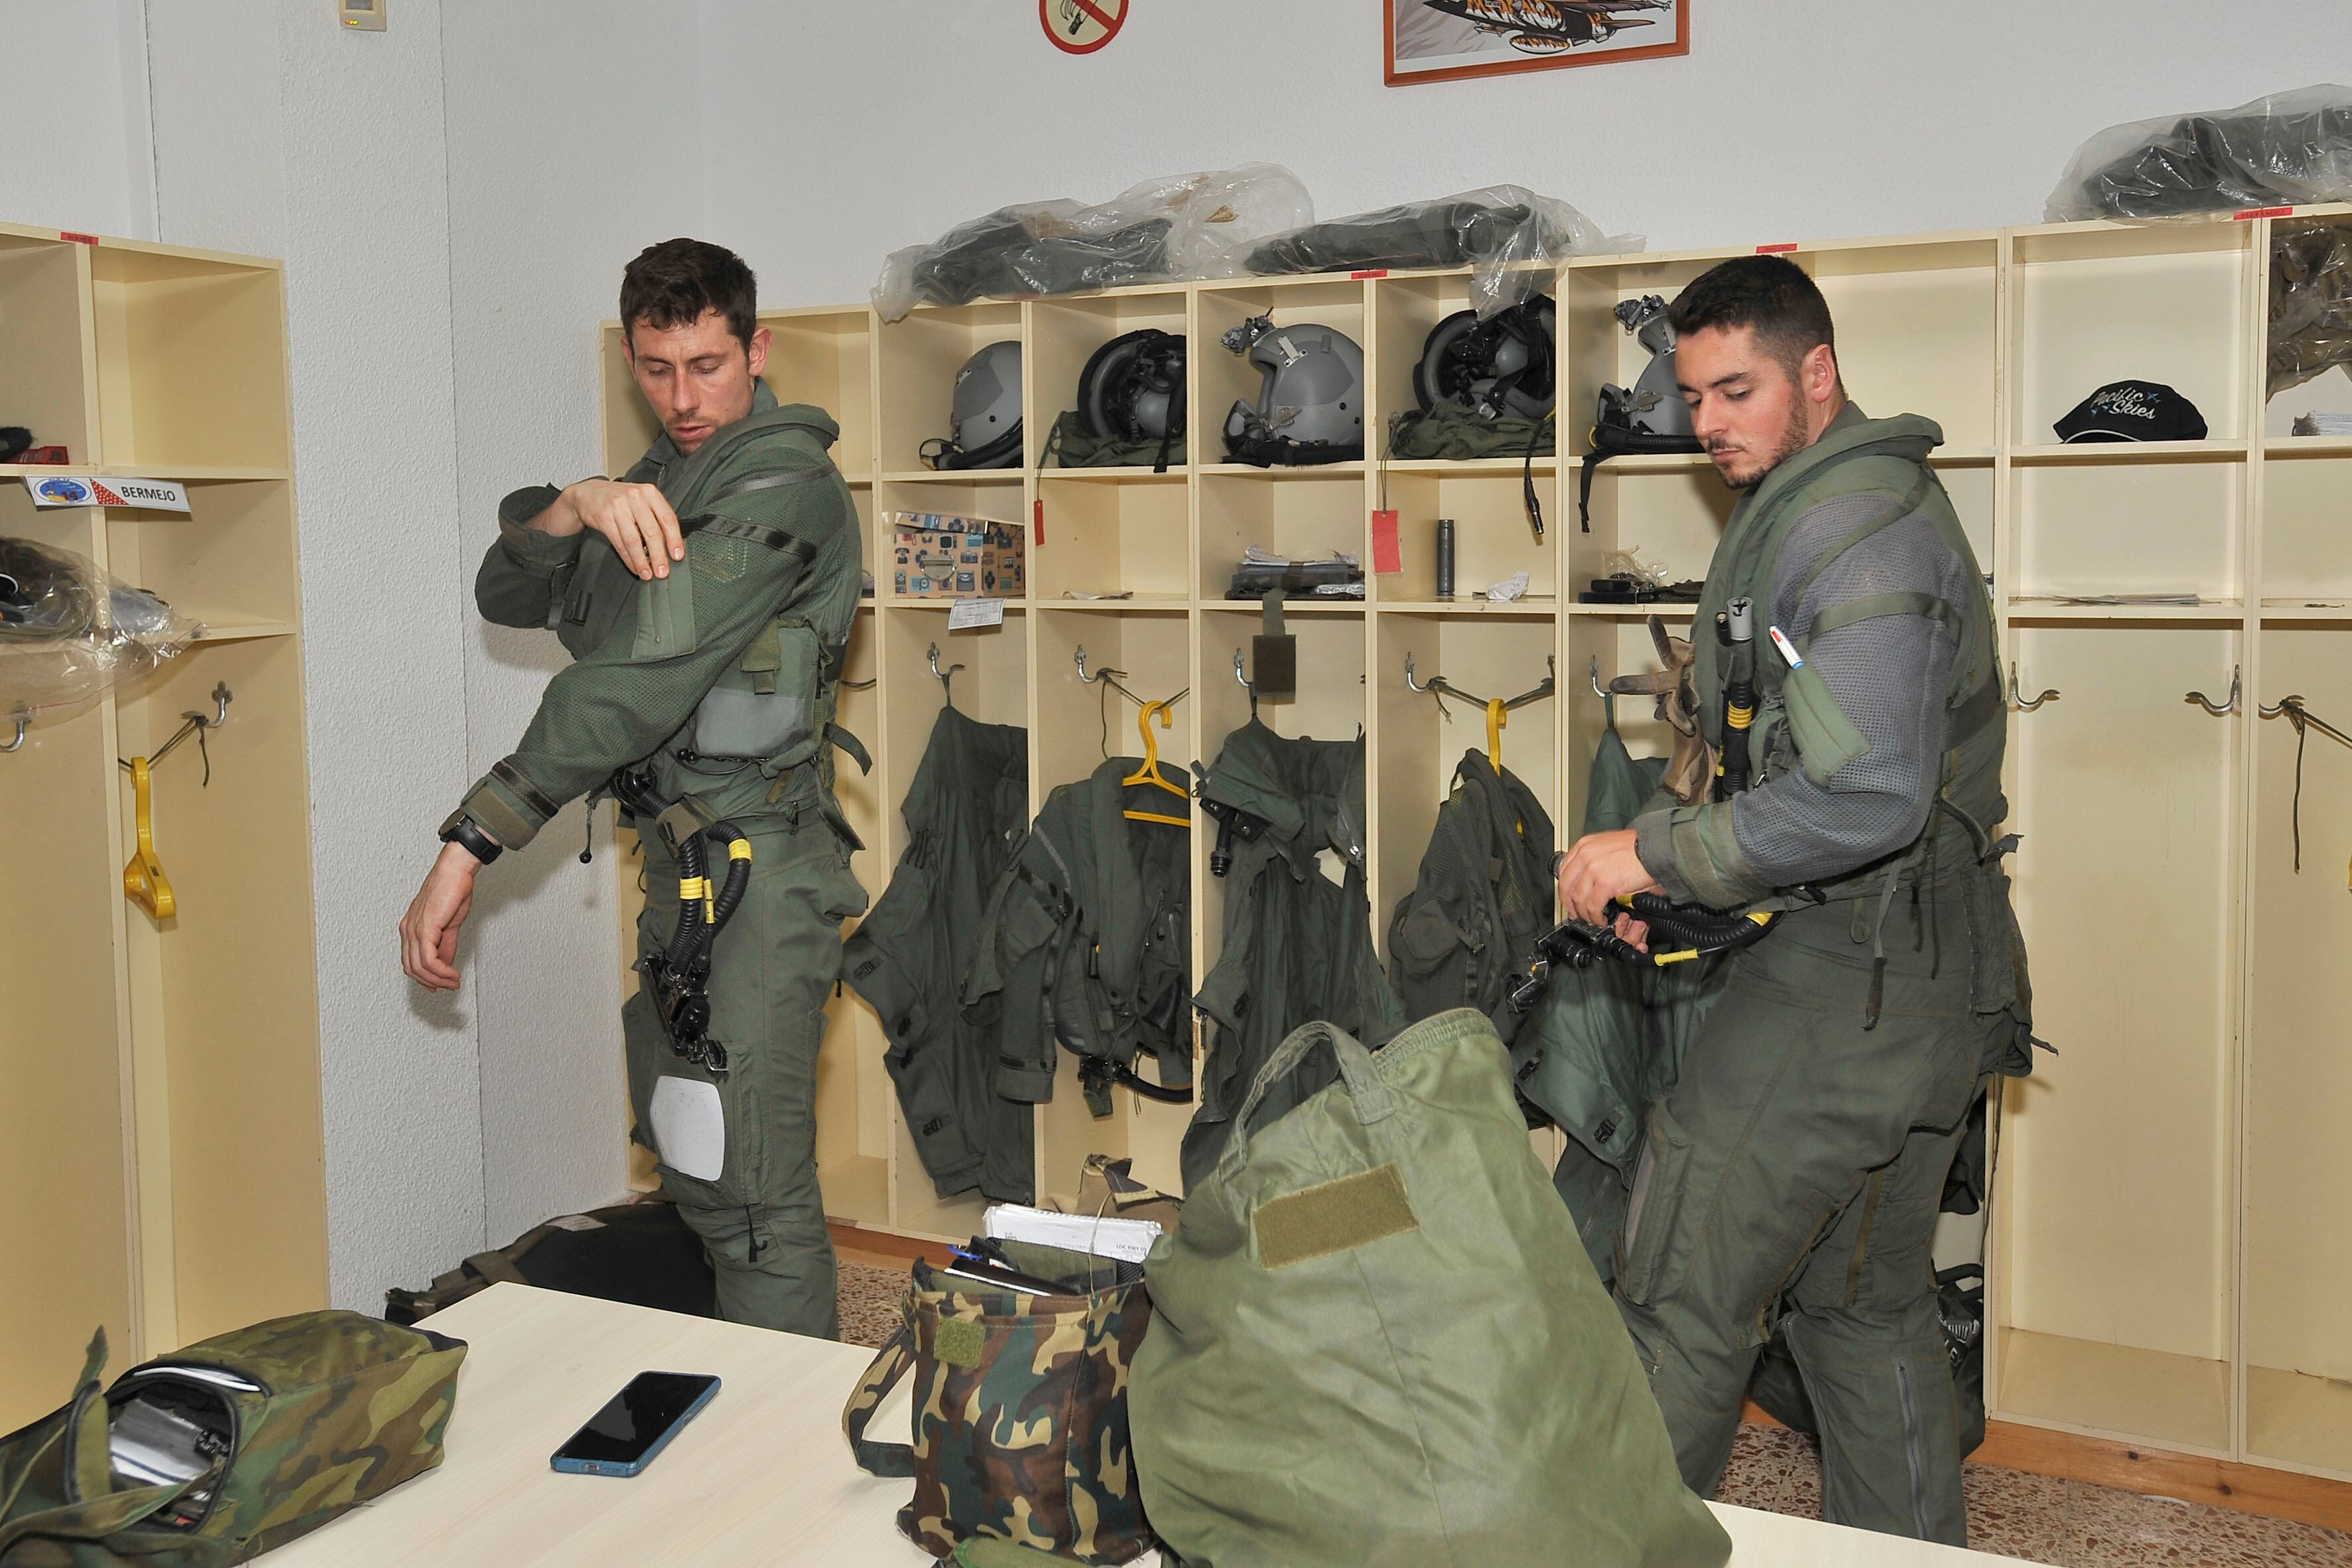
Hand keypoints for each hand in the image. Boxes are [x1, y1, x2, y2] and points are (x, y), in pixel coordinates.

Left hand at [400, 840, 484, 990]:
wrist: (456, 871)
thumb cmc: (453, 889)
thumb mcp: (450, 924)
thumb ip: (446, 945)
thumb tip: (446, 962)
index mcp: (411, 928)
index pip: (410, 961)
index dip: (424, 977)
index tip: (439, 985)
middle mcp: (408, 930)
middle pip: (412, 968)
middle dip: (432, 982)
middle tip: (450, 986)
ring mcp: (413, 929)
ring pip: (419, 967)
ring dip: (439, 979)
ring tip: (454, 982)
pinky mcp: (424, 929)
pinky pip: (428, 960)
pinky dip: (441, 971)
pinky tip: (452, 973)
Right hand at [547, 479, 682, 580]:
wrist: (588, 493)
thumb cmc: (620, 499)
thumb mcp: (641, 501)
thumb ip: (655, 518)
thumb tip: (670, 547)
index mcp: (649, 492)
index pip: (667, 518)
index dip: (674, 539)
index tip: (677, 556)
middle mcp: (635, 497)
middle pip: (651, 532)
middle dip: (659, 556)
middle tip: (663, 571)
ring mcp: (618, 507)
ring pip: (634, 540)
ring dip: (642, 561)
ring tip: (647, 573)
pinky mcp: (604, 518)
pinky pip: (619, 543)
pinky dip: (628, 559)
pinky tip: (634, 566)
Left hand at [1557, 828, 1662, 931]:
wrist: (1656, 849)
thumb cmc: (1639, 847)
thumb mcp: (1608, 847)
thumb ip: (1595, 859)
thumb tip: (1589, 878)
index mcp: (1584, 846)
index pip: (1564, 871)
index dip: (1565, 890)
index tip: (1569, 900)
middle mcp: (1585, 856)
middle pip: (1566, 887)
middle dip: (1570, 905)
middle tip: (1577, 914)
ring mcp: (1593, 869)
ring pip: (1578, 899)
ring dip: (1585, 914)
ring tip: (1593, 919)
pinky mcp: (1605, 883)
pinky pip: (1593, 906)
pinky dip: (1596, 917)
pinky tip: (1602, 919)